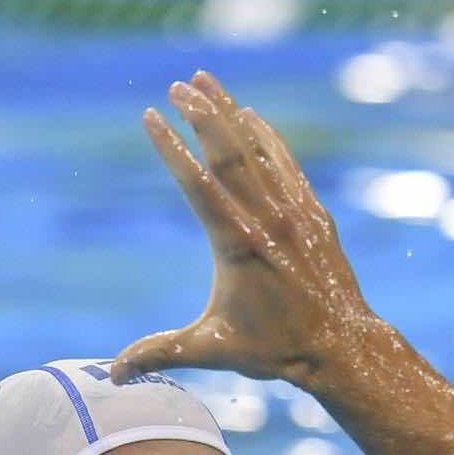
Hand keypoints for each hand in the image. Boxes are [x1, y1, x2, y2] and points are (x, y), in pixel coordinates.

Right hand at [115, 73, 383, 389]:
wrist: (341, 347)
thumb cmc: (277, 350)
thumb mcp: (214, 349)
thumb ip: (161, 351)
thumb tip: (112, 373)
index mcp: (236, 244)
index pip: (197, 183)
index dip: (172, 147)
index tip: (150, 115)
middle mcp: (266, 219)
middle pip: (229, 152)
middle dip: (201, 113)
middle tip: (176, 84)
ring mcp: (293, 211)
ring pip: (258, 148)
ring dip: (231, 111)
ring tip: (205, 81)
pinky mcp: (313, 213)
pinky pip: (287, 162)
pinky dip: (268, 135)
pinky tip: (252, 115)